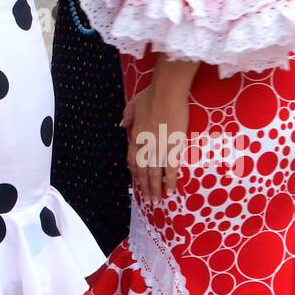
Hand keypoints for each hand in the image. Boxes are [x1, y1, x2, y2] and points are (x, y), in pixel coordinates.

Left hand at [122, 82, 188, 201]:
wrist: (166, 94)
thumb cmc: (151, 96)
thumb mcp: (132, 104)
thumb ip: (127, 117)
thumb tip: (121, 125)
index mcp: (135, 136)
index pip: (132, 159)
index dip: (135, 172)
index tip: (138, 180)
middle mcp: (144, 146)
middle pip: (142, 171)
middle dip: (144, 186)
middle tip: (148, 199)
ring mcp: (158, 148)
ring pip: (155, 174)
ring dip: (155, 189)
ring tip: (157, 201)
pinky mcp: (173, 148)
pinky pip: (170, 170)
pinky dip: (170, 182)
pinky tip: (171, 191)